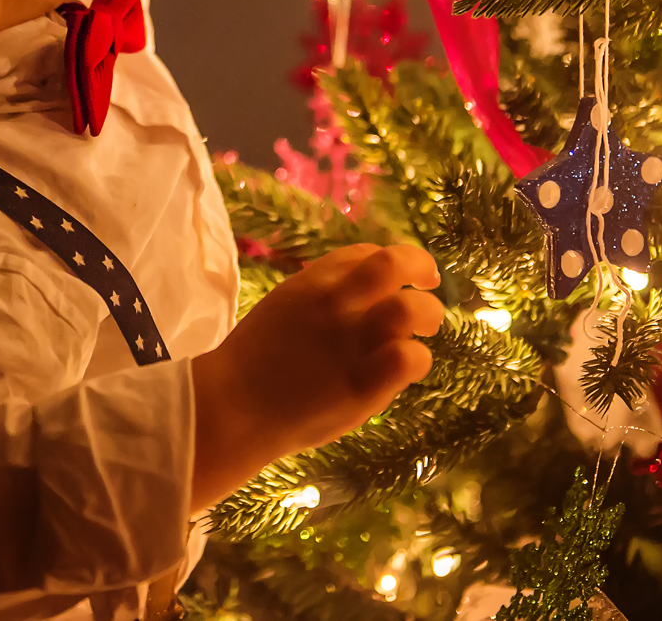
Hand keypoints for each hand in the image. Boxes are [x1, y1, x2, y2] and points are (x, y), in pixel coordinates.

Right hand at [188, 244, 441, 506]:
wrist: (231, 408)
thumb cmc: (255, 362)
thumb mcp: (284, 306)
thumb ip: (322, 295)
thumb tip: (365, 294)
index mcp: (313, 281)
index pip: (367, 253)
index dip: (392, 262)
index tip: (400, 278)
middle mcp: (335, 303)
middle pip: (395, 263)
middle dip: (422, 268)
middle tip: (430, 288)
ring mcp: (350, 343)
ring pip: (411, 308)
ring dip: (428, 314)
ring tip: (426, 330)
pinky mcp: (362, 385)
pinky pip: (410, 357)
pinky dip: (418, 357)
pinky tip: (408, 367)